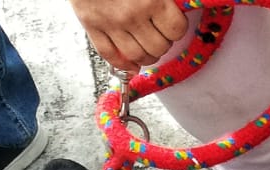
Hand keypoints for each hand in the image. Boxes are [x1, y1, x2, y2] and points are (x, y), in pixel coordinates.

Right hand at [69, 0, 189, 72]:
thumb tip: (177, 4)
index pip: (176, 29)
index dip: (177, 30)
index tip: (174, 26)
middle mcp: (132, 15)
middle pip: (158, 47)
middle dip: (163, 45)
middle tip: (160, 38)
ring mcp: (111, 23)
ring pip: (136, 56)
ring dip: (146, 57)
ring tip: (148, 51)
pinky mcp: (91, 26)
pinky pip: (109, 54)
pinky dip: (122, 63)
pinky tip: (130, 64)